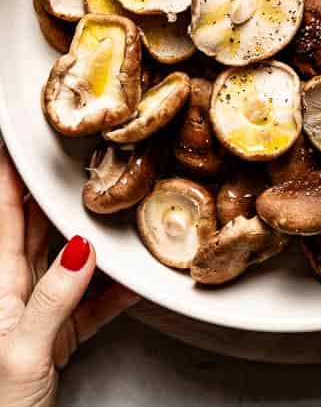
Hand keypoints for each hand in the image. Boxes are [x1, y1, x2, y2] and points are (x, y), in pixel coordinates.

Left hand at [0, 148, 134, 406]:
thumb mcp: (22, 351)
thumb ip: (54, 297)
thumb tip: (82, 247)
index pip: (2, 214)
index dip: (7, 174)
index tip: (16, 136)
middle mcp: (15, 292)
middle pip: (38, 227)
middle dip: (58, 191)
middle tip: (86, 153)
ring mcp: (38, 313)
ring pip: (69, 259)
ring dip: (95, 235)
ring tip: (122, 202)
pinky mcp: (59, 339)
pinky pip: (93, 302)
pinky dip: (116, 288)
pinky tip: (138, 275)